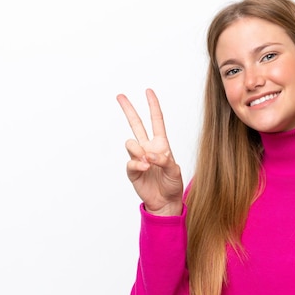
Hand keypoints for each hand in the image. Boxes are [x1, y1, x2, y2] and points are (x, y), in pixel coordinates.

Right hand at [116, 89, 182, 215]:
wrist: (166, 202)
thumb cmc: (173, 184)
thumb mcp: (175, 170)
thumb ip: (164, 160)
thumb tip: (149, 155)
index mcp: (161, 144)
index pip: (156, 121)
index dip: (153, 106)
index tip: (148, 91)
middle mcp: (148, 148)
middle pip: (136, 125)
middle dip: (128, 110)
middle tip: (120, 96)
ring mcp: (139, 158)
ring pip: (131, 144)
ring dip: (138, 151)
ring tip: (147, 162)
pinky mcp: (132, 171)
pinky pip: (130, 162)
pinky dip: (137, 164)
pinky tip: (144, 168)